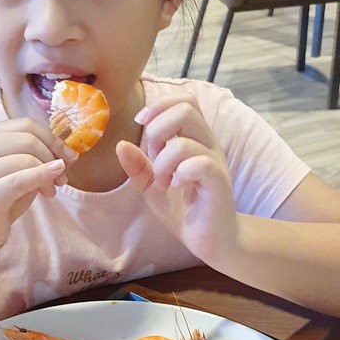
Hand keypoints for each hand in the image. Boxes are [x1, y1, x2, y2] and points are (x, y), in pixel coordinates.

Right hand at [0, 118, 73, 256]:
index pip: (24, 125)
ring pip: (27, 159)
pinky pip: (22, 179)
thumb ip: (34, 156)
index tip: (67, 157)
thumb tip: (67, 153)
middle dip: (53, 156)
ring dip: (48, 175)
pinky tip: (52, 188)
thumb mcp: (15, 171)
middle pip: (27, 139)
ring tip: (50, 191)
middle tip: (62, 178)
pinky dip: (43, 178)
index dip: (52, 139)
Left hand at [116, 93, 237, 266]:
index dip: (158, 106)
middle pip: (186, 108)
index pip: (183, 100)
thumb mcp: (153, 187)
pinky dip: (180, 173)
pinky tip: (177, 187)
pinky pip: (200, 163)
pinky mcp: (219, 182)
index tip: (141, 126)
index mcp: (194, 139)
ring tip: (164, 182)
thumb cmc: (186, 210)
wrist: (210, 240)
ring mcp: (215, 162)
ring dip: (164, 162)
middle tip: (154, 157)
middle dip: (157, 130)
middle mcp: (208, 144)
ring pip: (185, 140)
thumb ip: (138, 167)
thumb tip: (120, 145)